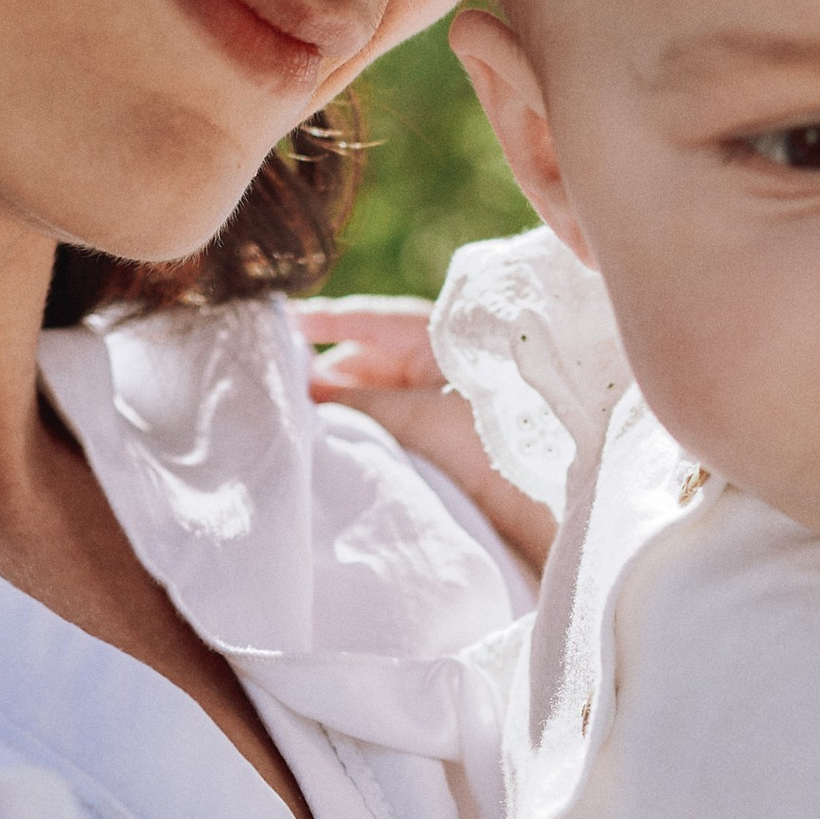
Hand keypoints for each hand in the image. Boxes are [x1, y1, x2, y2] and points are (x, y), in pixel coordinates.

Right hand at [302, 297, 555, 572]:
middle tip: (277, 398)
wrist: (546, 498)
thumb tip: (300, 394)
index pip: (365, 320)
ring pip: (370, 395)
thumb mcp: (415, 417)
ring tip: (299, 427)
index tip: (273, 322)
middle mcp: (434, 361)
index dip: (318, 321)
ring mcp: (436, 396)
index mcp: (436, 337)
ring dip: (340, 410)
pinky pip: (386, 422)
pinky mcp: (438, 433)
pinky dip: (360, 430)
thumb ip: (354, 401)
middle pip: (362, 361)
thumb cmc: (490, 442)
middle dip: (321, 379)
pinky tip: (332, 447)